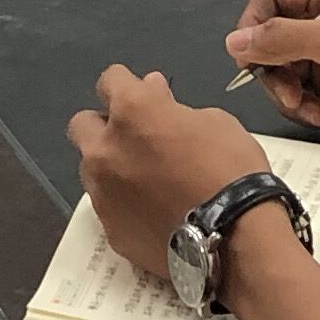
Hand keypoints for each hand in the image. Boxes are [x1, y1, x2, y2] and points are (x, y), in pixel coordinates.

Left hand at [67, 67, 274, 268]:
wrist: (236, 239)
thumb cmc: (231, 170)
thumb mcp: (214, 121)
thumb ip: (173, 108)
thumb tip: (155, 95)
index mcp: (131, 113)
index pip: (110, 80)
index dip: (129, 85)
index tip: (147, 95)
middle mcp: (104, 150)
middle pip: (83, 125)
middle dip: (105, 126)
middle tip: (137, 138)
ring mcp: (102, 194)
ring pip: (91, 169)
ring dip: (112, 166)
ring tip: (147, 182)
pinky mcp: (110, 231)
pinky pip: (109, 208)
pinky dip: (125, 204)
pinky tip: (152, 213)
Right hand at [228, 0, 319, 155]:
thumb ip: (283, 38)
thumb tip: (236, 40)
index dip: (255, 25)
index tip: (250, 57)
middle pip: (271, 40)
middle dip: (277, 73)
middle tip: (292, 95)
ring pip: (282, 73)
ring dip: (294, 98)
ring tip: (318, 109)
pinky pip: (299, 95)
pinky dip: (310, 109)